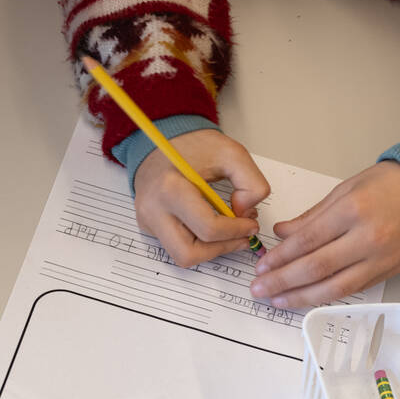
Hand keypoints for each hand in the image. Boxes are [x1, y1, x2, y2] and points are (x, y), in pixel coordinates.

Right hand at [130, 129, 268, 267]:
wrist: (159, 142)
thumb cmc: (193, 146)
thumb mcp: (232, 154)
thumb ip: (251, 183)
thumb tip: (245, 213)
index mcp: (171, 188)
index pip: (208, 228)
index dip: (236, 231)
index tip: (251, 224)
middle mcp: (154, 209)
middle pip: (189, 253)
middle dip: (222, 249)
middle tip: (241, 237)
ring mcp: (148, 220)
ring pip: (181, 256)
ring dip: (210, 251)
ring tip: (228, 234)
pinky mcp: (148, 225)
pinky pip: (176, 246)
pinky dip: (198, 243)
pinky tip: (210, 227)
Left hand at [251, 162, 399, 308]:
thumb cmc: (389, 186)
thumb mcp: (346, 189)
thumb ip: (312, 216)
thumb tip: (282, 233)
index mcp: (353, 210)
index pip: (308, 240)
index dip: (281, 256)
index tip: (261, 265)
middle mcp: (367, 238)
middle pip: (317, 267)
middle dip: (283, 280)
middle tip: (259, 288)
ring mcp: (379, 259)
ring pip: (334, 287)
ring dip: (301, 296)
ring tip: (277, 300)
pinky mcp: (387, 273)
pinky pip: (352, 290)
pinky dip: (326, 297)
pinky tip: (307, 299)